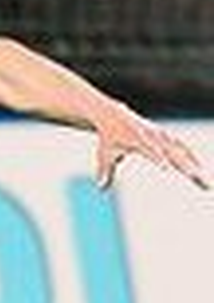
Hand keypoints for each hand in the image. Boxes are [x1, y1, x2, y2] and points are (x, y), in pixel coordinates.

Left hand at [94, 101, 209, 190]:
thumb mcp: (104, 153)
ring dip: (195, 166)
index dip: (159, 158)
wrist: (114, 115)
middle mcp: (153, 136)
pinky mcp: (166, 136)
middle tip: (199, 179)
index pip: (151, 150)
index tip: (168, 168)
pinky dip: (192, 159)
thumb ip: (105, 170)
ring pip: (182, 151)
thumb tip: (100, 188)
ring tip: (206, 182)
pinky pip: (182, 148)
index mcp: (138, 139)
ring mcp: (162, 136)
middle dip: (187, 166)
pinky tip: (201, 172)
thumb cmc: (109, 137)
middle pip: (173, 152)